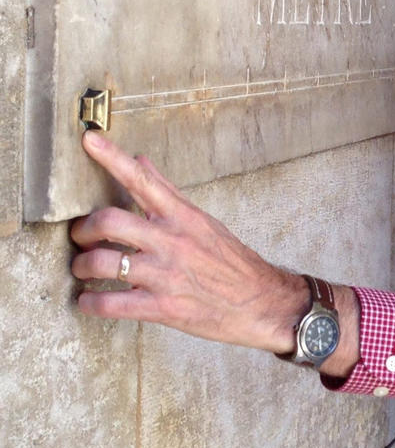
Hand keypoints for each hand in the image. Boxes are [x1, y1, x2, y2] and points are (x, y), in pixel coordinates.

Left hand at [70, 131, 309, 353]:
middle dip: (83, 229)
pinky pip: (112, 304)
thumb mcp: (204, 221)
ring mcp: (165, 275)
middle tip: (80, 236)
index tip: (89, 141)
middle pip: (109, 221)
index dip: (112, 158)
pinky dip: (91, 303)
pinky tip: (88, 301)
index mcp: (182, 217)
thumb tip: (141, 160)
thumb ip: (167, 192)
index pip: (143, 181)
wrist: (261, 301)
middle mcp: (172, 241)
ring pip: (103, 263)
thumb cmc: (232, 262)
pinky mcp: (162, 307)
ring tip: (82, 270)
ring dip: (82, 266)